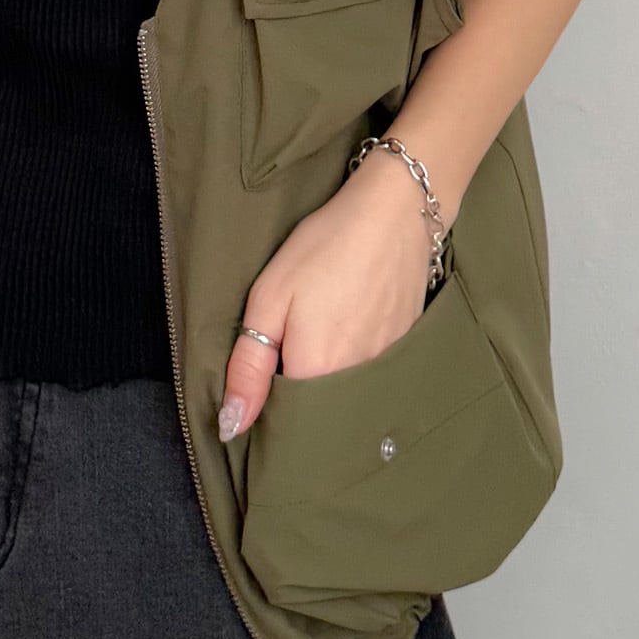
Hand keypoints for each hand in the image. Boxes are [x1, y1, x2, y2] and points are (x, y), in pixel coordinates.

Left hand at [216, 151, 437, 441]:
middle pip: (323, 420)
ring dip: (329, 390)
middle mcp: (358, 380)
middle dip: (300, 410)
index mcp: (317, 371)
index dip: (270, 420)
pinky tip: (348, 337)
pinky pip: (374, 381)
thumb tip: (231, 426)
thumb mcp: (269, 298)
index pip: (289, 426)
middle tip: (286, 368)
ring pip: (349, 401)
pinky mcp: (407, 351)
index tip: (260, 398)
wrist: (396, 211)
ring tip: (318, 348)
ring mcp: (389, 367)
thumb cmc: (325, 247)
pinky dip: (355, 372)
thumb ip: (249, 367)